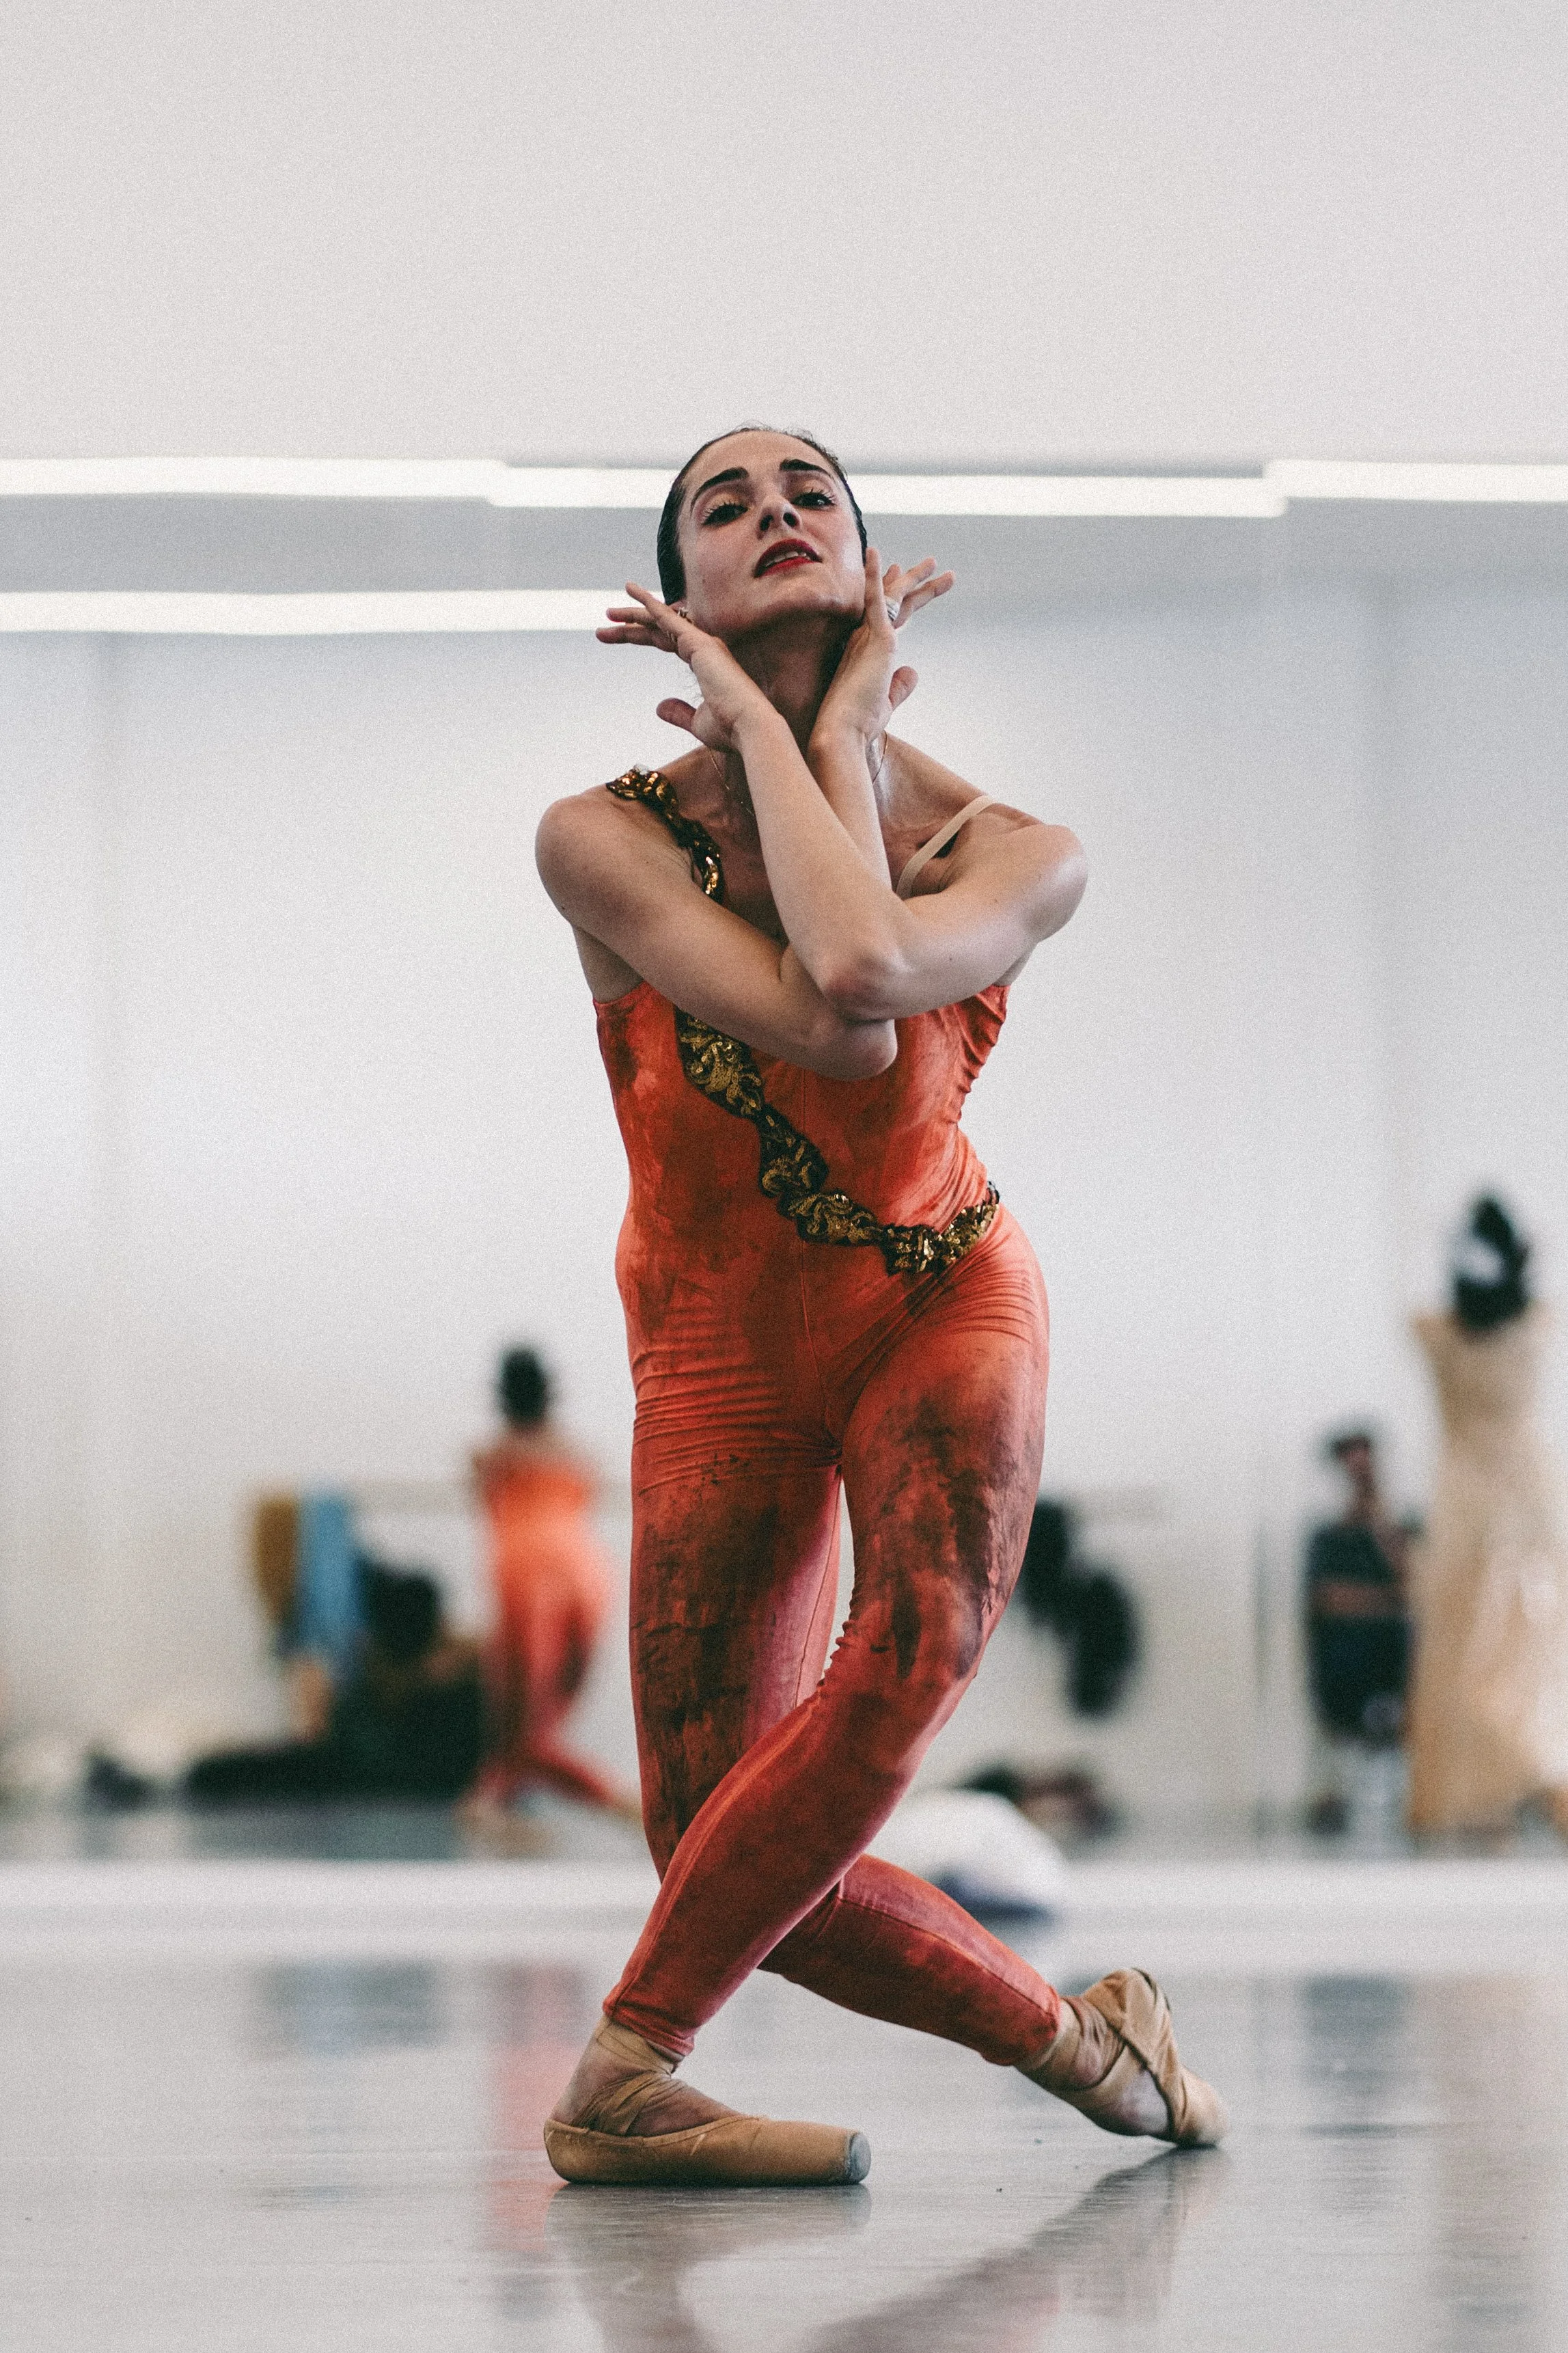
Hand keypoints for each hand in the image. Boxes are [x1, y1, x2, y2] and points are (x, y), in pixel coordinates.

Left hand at [597, 582, 773, 751]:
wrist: (750, 728)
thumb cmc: (730, 729)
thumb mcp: (697, 723)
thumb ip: (679, 713)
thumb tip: (659, 707)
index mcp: (705, 662)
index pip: (666, 641)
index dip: (640, 637)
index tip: (617, 635)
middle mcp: (704, 647)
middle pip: (659, 629)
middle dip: (631, 626)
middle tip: (605, 623)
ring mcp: (703, 643)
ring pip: (660, 621)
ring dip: (633, 615)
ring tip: (608, 613)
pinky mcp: (699, 643)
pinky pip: (669, 618)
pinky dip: (650, 604)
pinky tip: (632, 593)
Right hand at [812, 548, 953, 747]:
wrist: (843, 730)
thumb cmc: (859, 722)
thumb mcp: (887, 702)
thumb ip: (900, 685)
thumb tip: (913, 670)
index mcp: (865, 651)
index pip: (885, 617)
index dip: (897, 597)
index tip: (902, 575)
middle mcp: (863, 638)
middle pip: (894, 602)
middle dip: (913, 583)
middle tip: (931, 564)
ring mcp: (867, 635)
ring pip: (896, 597)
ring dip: (917, 579)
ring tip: (935, 562)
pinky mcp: (873, 637)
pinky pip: (875, 598)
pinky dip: (876, 575)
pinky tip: (877, 551)